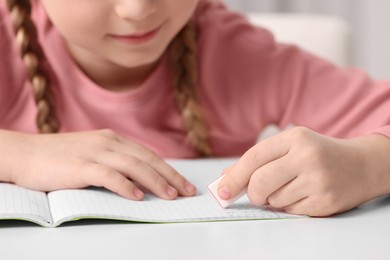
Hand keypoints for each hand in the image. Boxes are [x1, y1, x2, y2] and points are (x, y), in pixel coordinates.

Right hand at [0, 129, 195, 199]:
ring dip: (156, 182)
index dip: (169, 169)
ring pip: (134, 166)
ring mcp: (95, 152)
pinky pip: (109, 176)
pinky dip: (126, 186)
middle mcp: (108, 142)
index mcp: (113, 139)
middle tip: (187, 192)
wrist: (25, 153)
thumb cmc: (58, 157)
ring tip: (171, 196)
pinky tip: (138, 197)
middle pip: (147, 159)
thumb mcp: (92, 153)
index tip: (183, 183)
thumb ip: (114, 161)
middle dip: (171, 176)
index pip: (148, 155)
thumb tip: (139, 179)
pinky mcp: (81, 166)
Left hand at [218, 127, 389, 215]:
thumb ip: (258, 160)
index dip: (234, 176)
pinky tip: (304, 194)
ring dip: (274, 199)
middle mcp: (307, 157)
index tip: (222, 190)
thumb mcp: (290, 147)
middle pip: (260, 183)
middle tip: (257, 194)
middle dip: (252, 193)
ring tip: (292, 187)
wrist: (361, 165)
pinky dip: (290, 206)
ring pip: (274, 200)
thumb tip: (226, 176)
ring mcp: (318, 180)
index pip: (253, 158)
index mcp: (295, 138)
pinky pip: (291, 211)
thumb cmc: (318, 154)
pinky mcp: (325, 202)